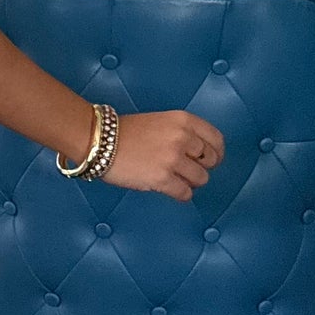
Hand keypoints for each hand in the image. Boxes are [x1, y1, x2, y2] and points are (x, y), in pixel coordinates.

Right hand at [105, 110, 224, 202]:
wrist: (98, 140)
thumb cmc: (125, 131)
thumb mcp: (160, 122)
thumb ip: (181, 133)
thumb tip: (198, 155)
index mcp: (183, 121)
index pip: (216, 139)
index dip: (216, 153)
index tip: (211, 160)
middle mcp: (182, 138)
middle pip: (210, 161)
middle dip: (201, 168)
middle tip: (188, 171)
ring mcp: (173, 159)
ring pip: (200, 179)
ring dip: (190, 182)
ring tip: (176, 180)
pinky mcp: (162, 178)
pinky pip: (185, 193)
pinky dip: (181, 194)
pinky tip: (171, 190)